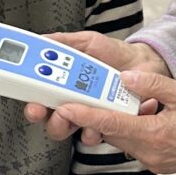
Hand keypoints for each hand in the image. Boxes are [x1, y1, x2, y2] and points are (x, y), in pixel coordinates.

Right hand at [22, 33, 171, 141]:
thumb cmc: (114, 54)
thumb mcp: (88, 42)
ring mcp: (90, 115)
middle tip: (47, 109)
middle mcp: (73, 102)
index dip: (31, 101)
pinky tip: (105, 116)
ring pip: (69, 129)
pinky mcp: (108, 124)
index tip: (30, 98)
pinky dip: (96, 129)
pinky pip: (96, 134)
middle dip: (44, 116)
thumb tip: (44, 40)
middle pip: (49, 118)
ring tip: (76, 112)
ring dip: (67, 123)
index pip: (39, 96)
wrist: (145, 63)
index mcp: (63, 84)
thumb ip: (66, 41)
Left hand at [34, 69, 175, 171]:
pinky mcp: (159, 163)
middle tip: (85, 96)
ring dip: (118, 123)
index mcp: (154, 135)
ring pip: (123, 140)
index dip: (85, 115)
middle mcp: (150, 153)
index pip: (111, 124)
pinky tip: (143, 116)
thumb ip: (152, 84)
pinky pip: (136, 145)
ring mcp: (154, 161)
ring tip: (122, 102)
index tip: (66, 108)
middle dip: (98, 116)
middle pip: (112, 133)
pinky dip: (133, 130)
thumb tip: (126, 78)